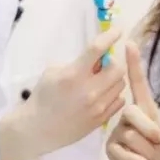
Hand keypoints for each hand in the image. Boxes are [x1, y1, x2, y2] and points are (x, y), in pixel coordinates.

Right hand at [1, 27, 126, 159]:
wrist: (38, 130)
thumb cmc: (42, 98)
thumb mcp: (52, 73)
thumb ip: (75, 63)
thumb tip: (95, 59)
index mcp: (73, 75)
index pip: (97, 49)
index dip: (110, 36)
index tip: (118, 30)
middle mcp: (89, 90)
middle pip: (118, 68)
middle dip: (112, 63)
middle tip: (102, 67)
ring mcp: (97, 107)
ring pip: (121, 84)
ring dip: (113, 79)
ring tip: (101, 82)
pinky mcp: (102, 119)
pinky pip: (119, 101)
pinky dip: (113, 95)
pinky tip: (102, 96)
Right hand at [105, 43, 159, 159]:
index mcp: (145, 107)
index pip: (138, 83)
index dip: (134, 65)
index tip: (129, 44)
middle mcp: (128, 115)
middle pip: (131, 112)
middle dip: (148, 129)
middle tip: (159, 142)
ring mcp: (117, 132)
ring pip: (129, 136)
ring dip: (147, 150)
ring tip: (151, 155)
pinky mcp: (111, 149)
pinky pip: (122, 152)